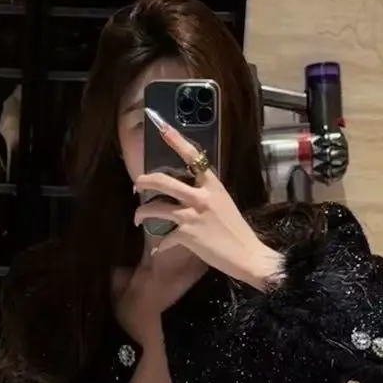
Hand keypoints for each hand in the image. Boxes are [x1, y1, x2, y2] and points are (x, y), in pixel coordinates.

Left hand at [134, 113, 281, 287]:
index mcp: (213, 184)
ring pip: (155, 208)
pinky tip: (157, 249)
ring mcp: (192, 216)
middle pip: (163, 181)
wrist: (247, 255)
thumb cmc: (236, 230)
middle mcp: (201, 197)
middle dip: (144, 181)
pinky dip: (159, 245)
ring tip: (138, 218)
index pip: (192, 156)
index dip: (175, 140)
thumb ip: (204, 193)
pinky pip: (164, 238)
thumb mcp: (223, 203)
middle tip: (136, 185)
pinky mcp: (187, 235)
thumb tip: (184, 191)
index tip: (161, 126)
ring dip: (141, 213)